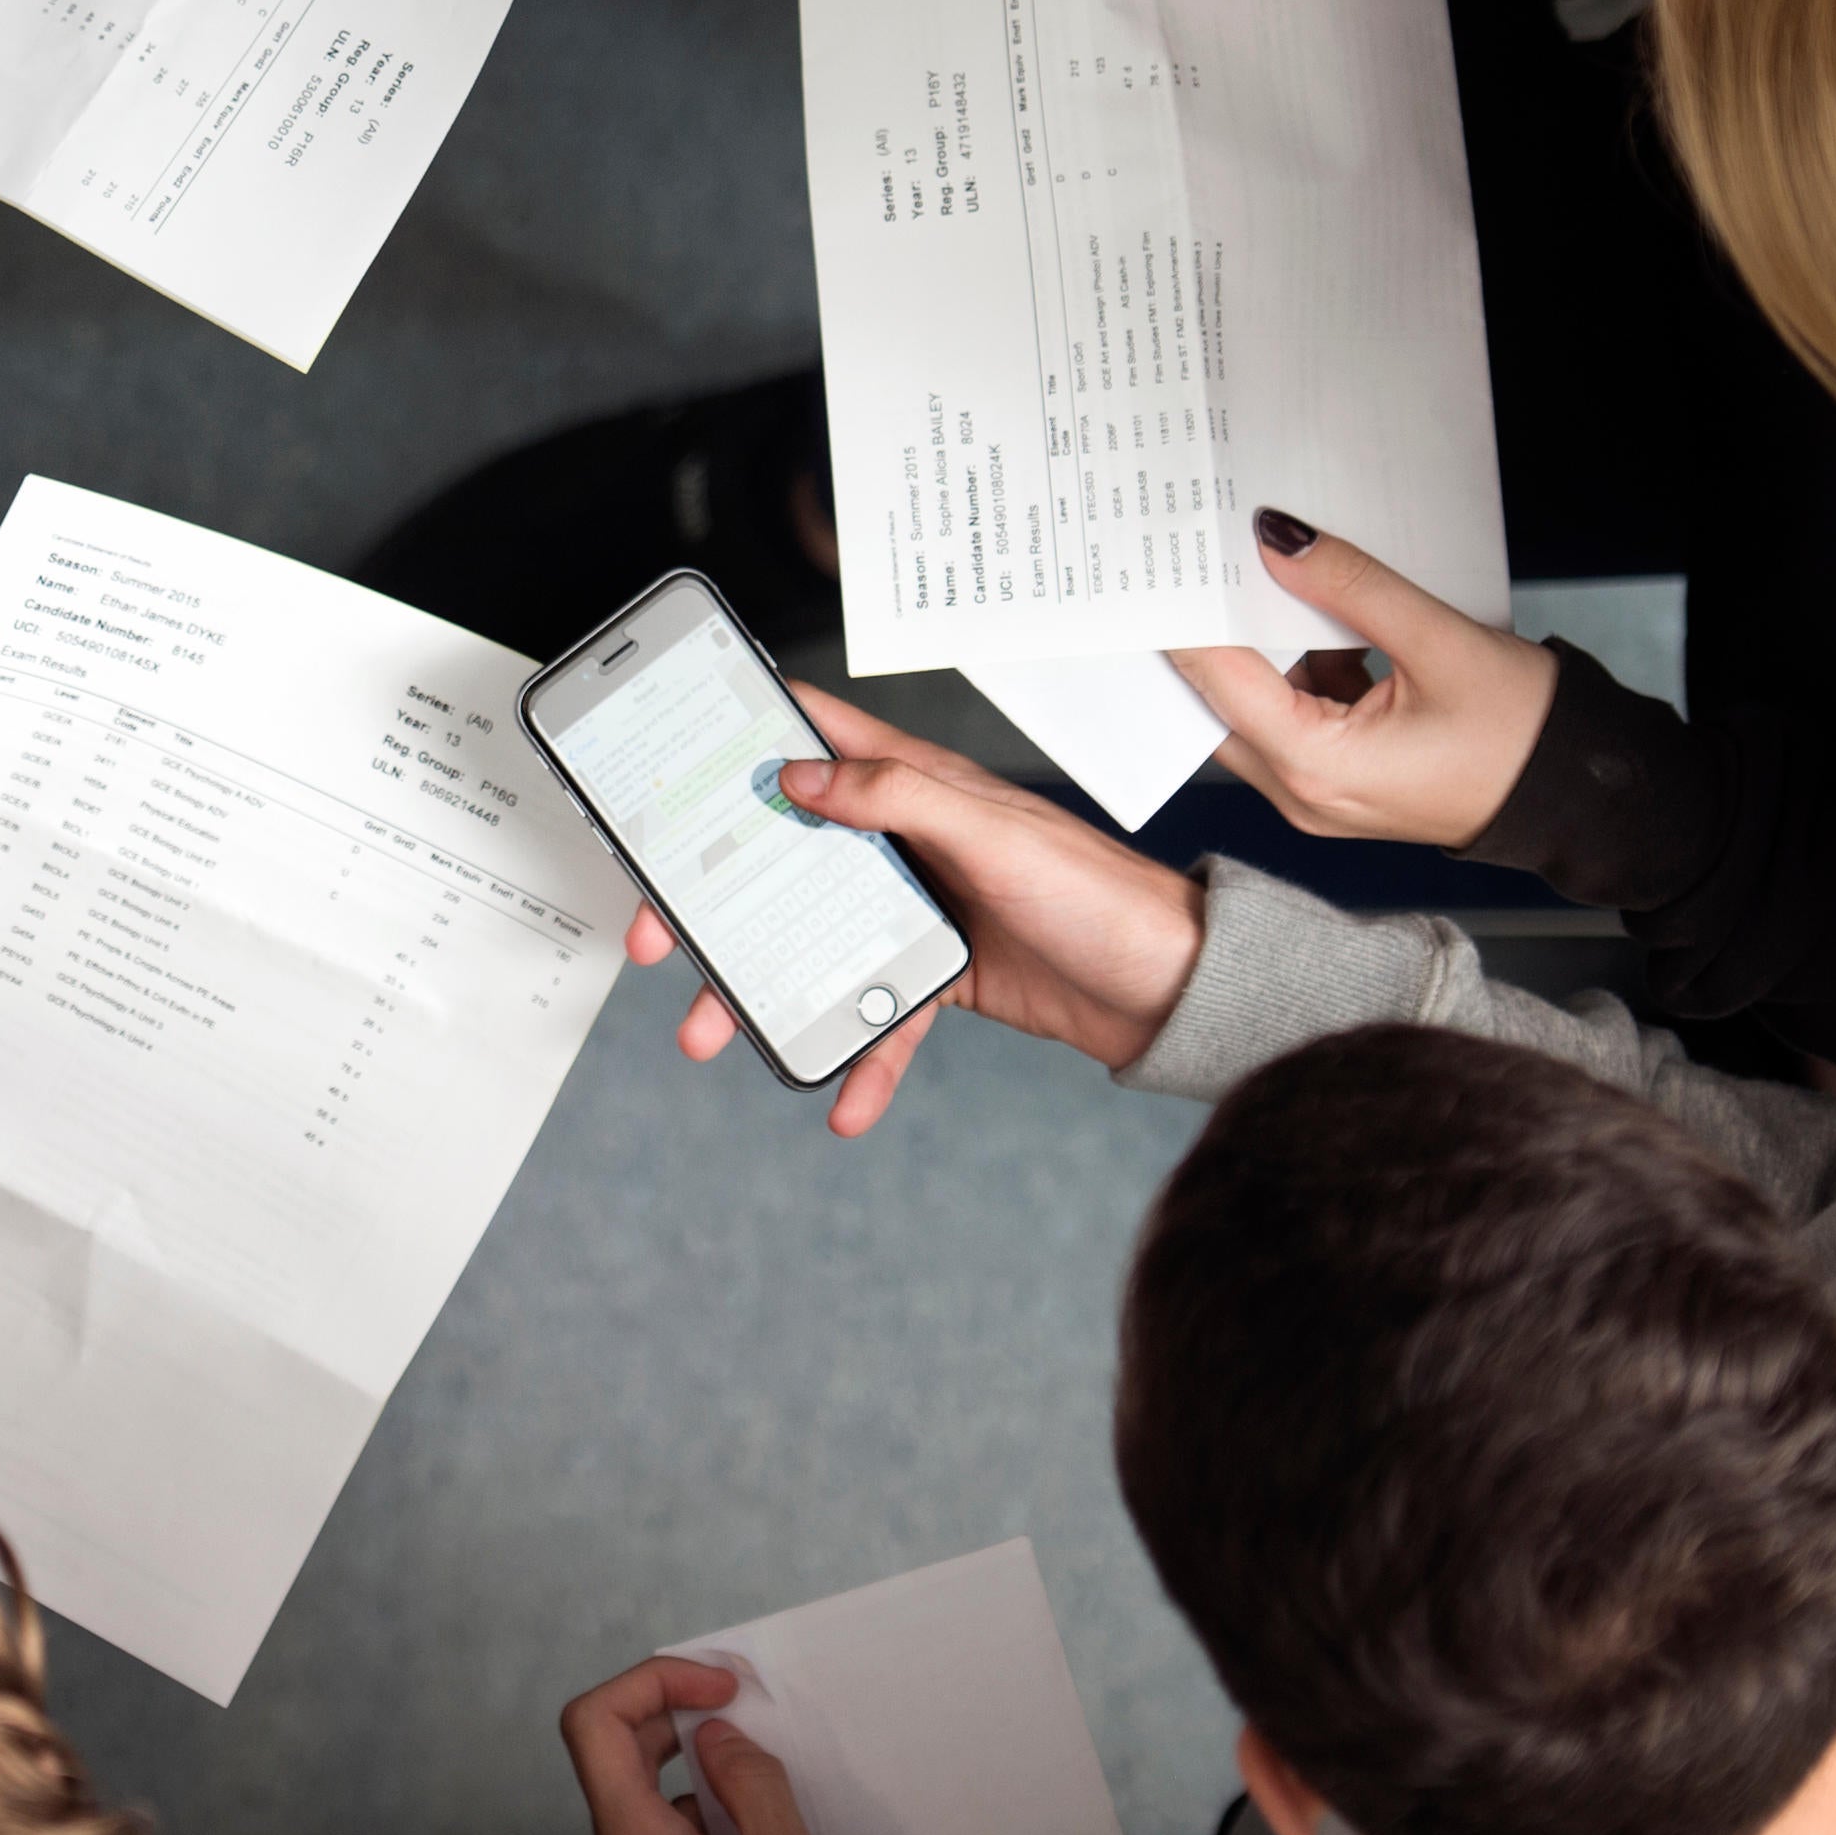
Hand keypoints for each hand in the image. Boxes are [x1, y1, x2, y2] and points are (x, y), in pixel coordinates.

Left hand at [564, 1657, 878, 1834]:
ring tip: (764, 1810)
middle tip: (744, 1722)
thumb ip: (751, 1786)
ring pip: (643, 1822)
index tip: (716, 1687)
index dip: (651, 1682)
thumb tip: (715, 1738)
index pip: (593, 1727)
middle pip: (616, 1768)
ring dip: (694, 1790)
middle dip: (677, 1726)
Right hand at [633, 684, 1205, 1134]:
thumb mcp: (994, 836)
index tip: (675, 752)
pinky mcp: (943, 972)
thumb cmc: (1101, 895)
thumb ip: (899, 797)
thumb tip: (800, 776)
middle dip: (715, 892)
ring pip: (817, 939)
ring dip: (763, 988)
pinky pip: (879, 1012)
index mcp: (920, 783)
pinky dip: (859, 1057)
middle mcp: (910, 838)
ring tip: (716, 1033)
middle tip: (662, 932)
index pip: (816, 733)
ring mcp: (923, 907)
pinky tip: (843, 1101)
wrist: (1173, 990)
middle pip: (788, 852)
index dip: (745, 734)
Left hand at [1171, 516, 1557, 848]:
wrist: (1581, 793)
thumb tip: (1277, 541)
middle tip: (1195, 560)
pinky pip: (1294, 716)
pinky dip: (1293, 666)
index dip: (1190, 618)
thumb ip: (1352, 588)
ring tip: (1246, 572)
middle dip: (1209, 632)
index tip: (1171, 561)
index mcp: (1317, 769)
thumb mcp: (1440, 643)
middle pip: (1221, 703)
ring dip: (1254, 647)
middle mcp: (1304, 794)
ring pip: (1255, 708)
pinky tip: (1306, 611)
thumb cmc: (1525, 735)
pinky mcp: (1342, 780)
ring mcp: (1321, 794)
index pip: (1222, 682)